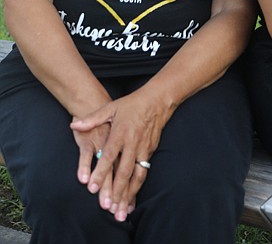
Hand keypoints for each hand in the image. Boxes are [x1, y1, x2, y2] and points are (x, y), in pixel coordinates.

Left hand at [71, 90, 165, 220]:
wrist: (157, 101)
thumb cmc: (131, 104)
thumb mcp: (111, 107)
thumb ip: (92, 118)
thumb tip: (74, 125)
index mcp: (121, 132)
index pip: (109, 156)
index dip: (101, 172)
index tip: (91, 187)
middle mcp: (133, 143)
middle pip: (124, 171)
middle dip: (116, 191)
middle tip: (107, 207)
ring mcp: (143, 149)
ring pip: (136, 176)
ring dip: (128, 194)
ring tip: (120, 211)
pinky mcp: (150, 152)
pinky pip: (143, 174)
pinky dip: (137, 189)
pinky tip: (131, 200)